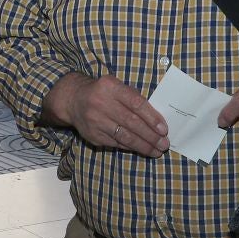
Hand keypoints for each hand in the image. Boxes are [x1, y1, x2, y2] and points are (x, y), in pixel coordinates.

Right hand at [46, 73, 169, 156]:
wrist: (74, 100)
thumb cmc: (104, 93)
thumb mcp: (117, 87)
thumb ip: (134, 98)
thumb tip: (156, 121)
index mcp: (111, 87)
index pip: (136, 104)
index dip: (151, 118)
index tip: (164, 129)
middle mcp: (101, 103)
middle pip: (131, 122)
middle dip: (150, 135)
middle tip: (164, 144)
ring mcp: (96, 121)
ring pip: (124, 136)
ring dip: (143, 145)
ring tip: (156, 151)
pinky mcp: (93, 135)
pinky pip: (116, 143)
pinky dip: (130, 147)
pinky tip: (141, 149)